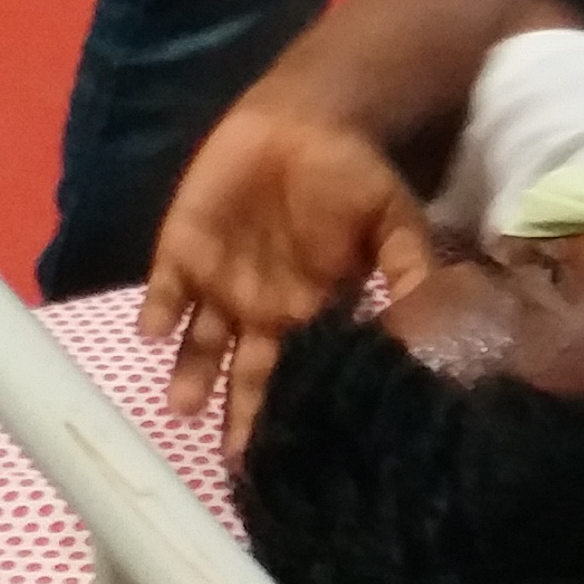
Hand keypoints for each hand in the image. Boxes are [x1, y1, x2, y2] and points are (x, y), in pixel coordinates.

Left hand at [141, 97, 435, 458]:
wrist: (305, 120)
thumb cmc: (353, 174)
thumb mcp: (395, 221)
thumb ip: (407, 271)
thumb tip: (428, 329)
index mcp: (310, 310)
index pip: (298, 372)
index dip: (291, 409)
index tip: (289, 452)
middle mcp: (261, 309)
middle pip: (246, 374)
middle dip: (238, 416)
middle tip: (233, 463)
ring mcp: (218, 283)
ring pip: (199, 344)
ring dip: (191, 375)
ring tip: (184, 407)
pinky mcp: (182, 251)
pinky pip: (165, 291)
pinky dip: (158, 311)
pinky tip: (154, 331)